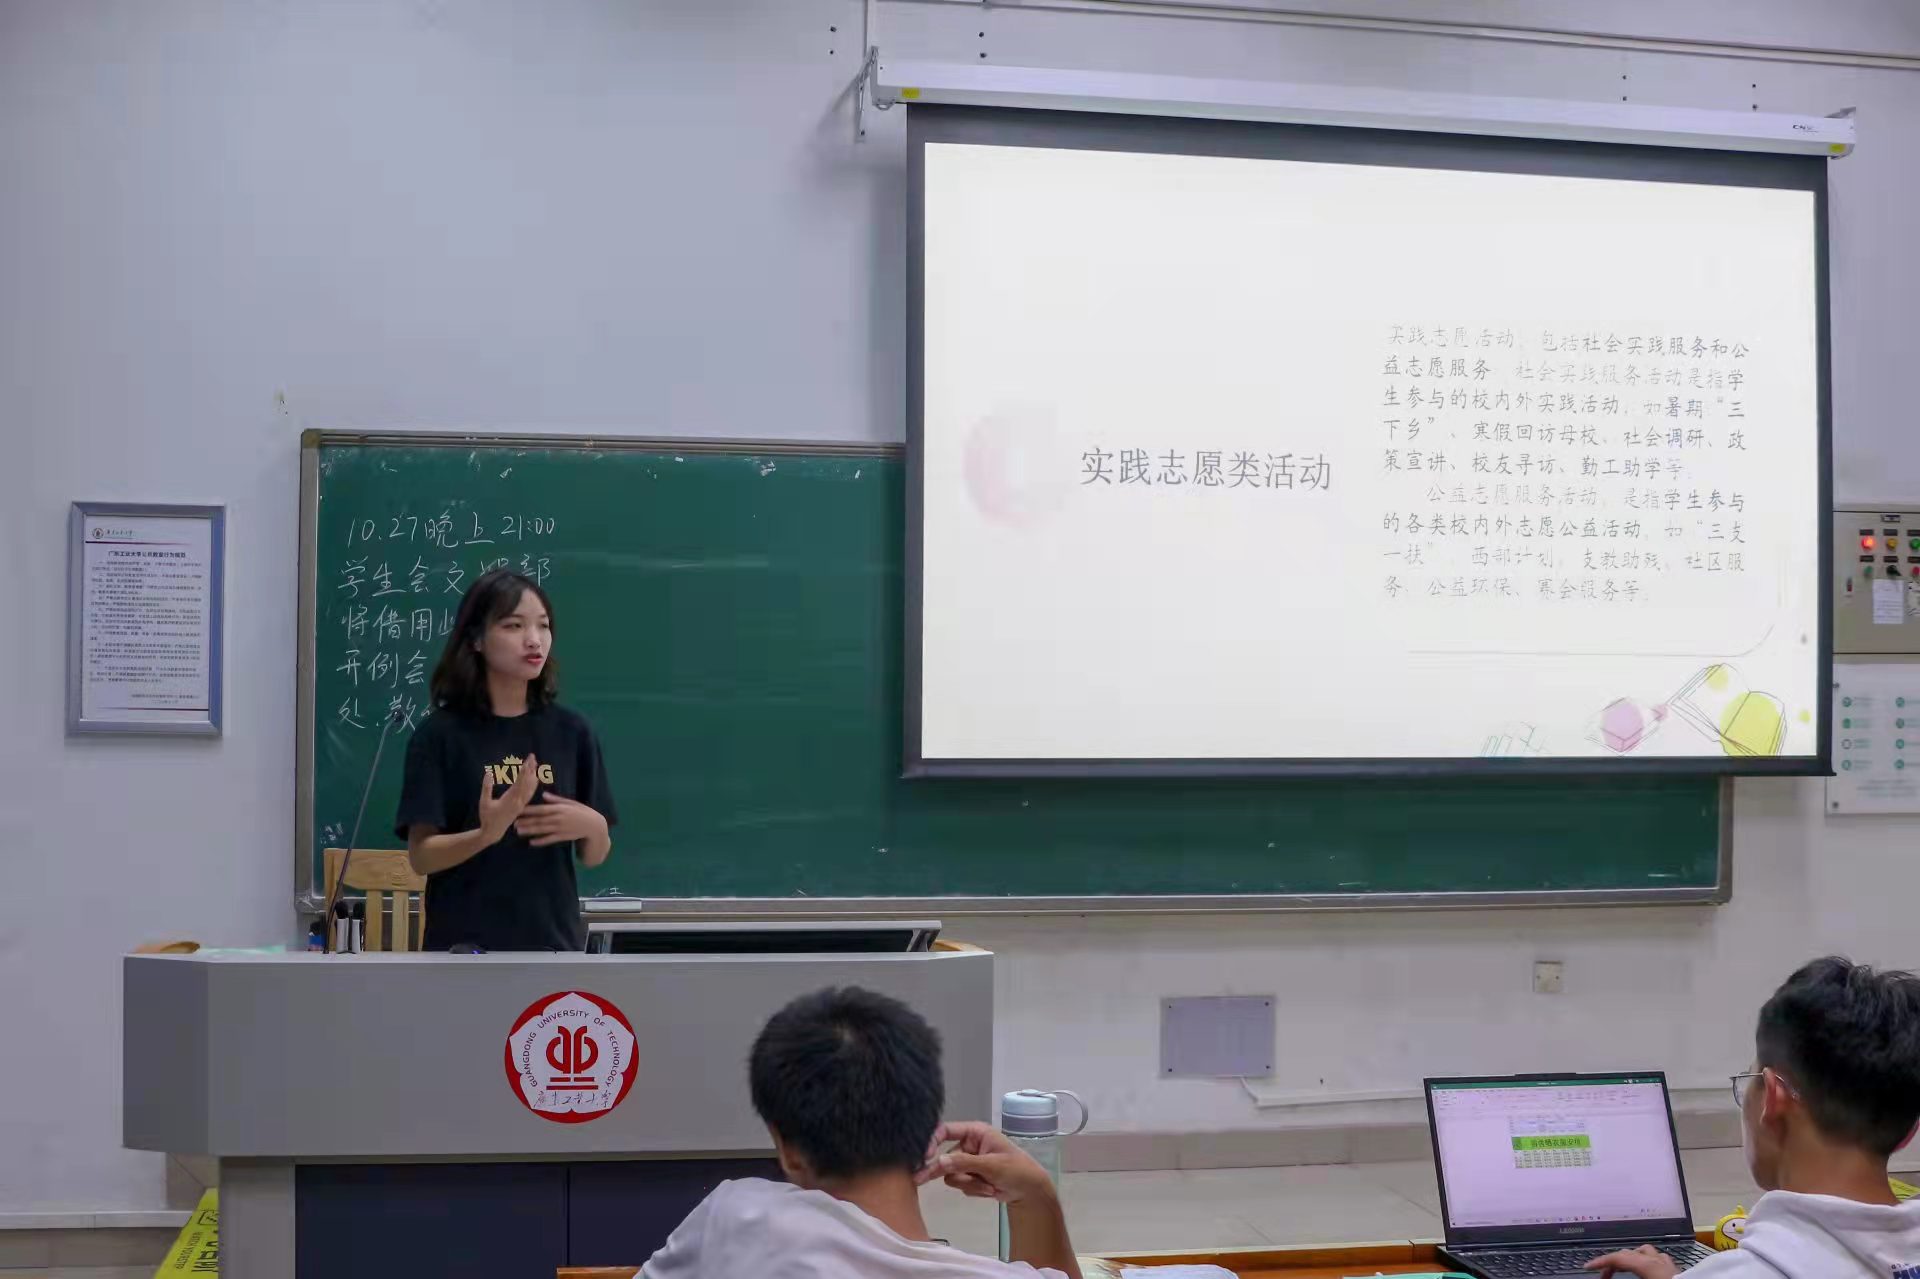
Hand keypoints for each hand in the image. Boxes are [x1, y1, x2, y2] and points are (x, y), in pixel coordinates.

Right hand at [477, 756, 538, 842]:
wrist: (493, 832)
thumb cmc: (486, 817)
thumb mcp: (483, 802)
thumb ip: (486, 788)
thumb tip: (488, 773)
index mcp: (510, 799)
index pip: (520, 781)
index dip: (524, 770)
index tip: (528, 760)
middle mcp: (519, 801)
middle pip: (527, 782)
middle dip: (530, 768)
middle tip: (532, 756)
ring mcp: (521, 804)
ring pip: (531, 787)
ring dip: (533, 774)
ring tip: (535, 763)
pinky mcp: (521, 806)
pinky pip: (530, 793)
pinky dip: (533, 783)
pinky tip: (535, 778)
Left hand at [514, 793, 608, 847]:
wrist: (594, 825)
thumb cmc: (581, 812)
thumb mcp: (570, 803)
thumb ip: (556, 800)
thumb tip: (544, 795)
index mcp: (559, 808)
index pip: (541, 809)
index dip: (529, 809)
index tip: (518, 809)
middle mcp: (558, 818)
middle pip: (539, 819)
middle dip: (526, 821)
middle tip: (513, 821)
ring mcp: (561, 828)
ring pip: (542, 830)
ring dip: (530, 830)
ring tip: (518, 831)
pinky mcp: (563, 837)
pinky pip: (550, 839)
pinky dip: (541, 841)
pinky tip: (531, 842)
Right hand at [914, 1121, 1056, 1205]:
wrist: (1029, 1191)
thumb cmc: (1015, 1169)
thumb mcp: (991, 1164)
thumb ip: (964, 1163)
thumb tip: (939, 1161)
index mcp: (975, 1133)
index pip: (946, 1131)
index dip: (933, 1141)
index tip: (925, 1155)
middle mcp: (968, 1145)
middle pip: (944, 1157)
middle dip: (941, 1170)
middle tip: (919, 1179)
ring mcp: (968, 1163)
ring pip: (952, 1175)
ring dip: (969, 1183)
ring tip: (988, 1185)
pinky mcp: (970, 1178)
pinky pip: (961, 1185)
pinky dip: (974, 1189)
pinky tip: (990, 1189)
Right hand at [1584, 1246, 1678, 1278]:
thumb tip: (1606, 1278)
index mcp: (1648, 1266)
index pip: (1618, 1258)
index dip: (1600, 1262)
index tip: (1587, 1267)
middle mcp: (1658, 1261)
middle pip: (1629, 1254)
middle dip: (1613, 1263)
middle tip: (1603, 1275)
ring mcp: (1669, 1265)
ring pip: (1647, 1252)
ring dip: (1631, 1258)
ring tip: (1624, 1269)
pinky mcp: (1677, 1272)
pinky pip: (1660, 1260)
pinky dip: (1648, 1262)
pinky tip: (1648, 1272)